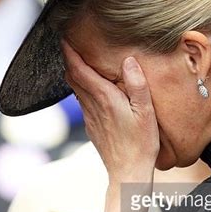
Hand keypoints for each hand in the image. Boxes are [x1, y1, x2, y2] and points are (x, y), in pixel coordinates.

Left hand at [61, 39, 159, 182]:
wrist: (128, 173)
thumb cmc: (141, 144)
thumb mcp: (146, 112)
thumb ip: (137, 85)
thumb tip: (128, 61)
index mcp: (104, 98)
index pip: (78, 69)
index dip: (69, 52)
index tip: (64, 37)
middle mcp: (92, 106)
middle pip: (72, 77)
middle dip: (70, 59)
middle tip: (71, 44)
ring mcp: (89, 118)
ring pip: (75, 90)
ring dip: (75, 73)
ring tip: (80, 61)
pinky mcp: (92, 127)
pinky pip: (82, 102)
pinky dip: (82, 89)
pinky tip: (93, 90)